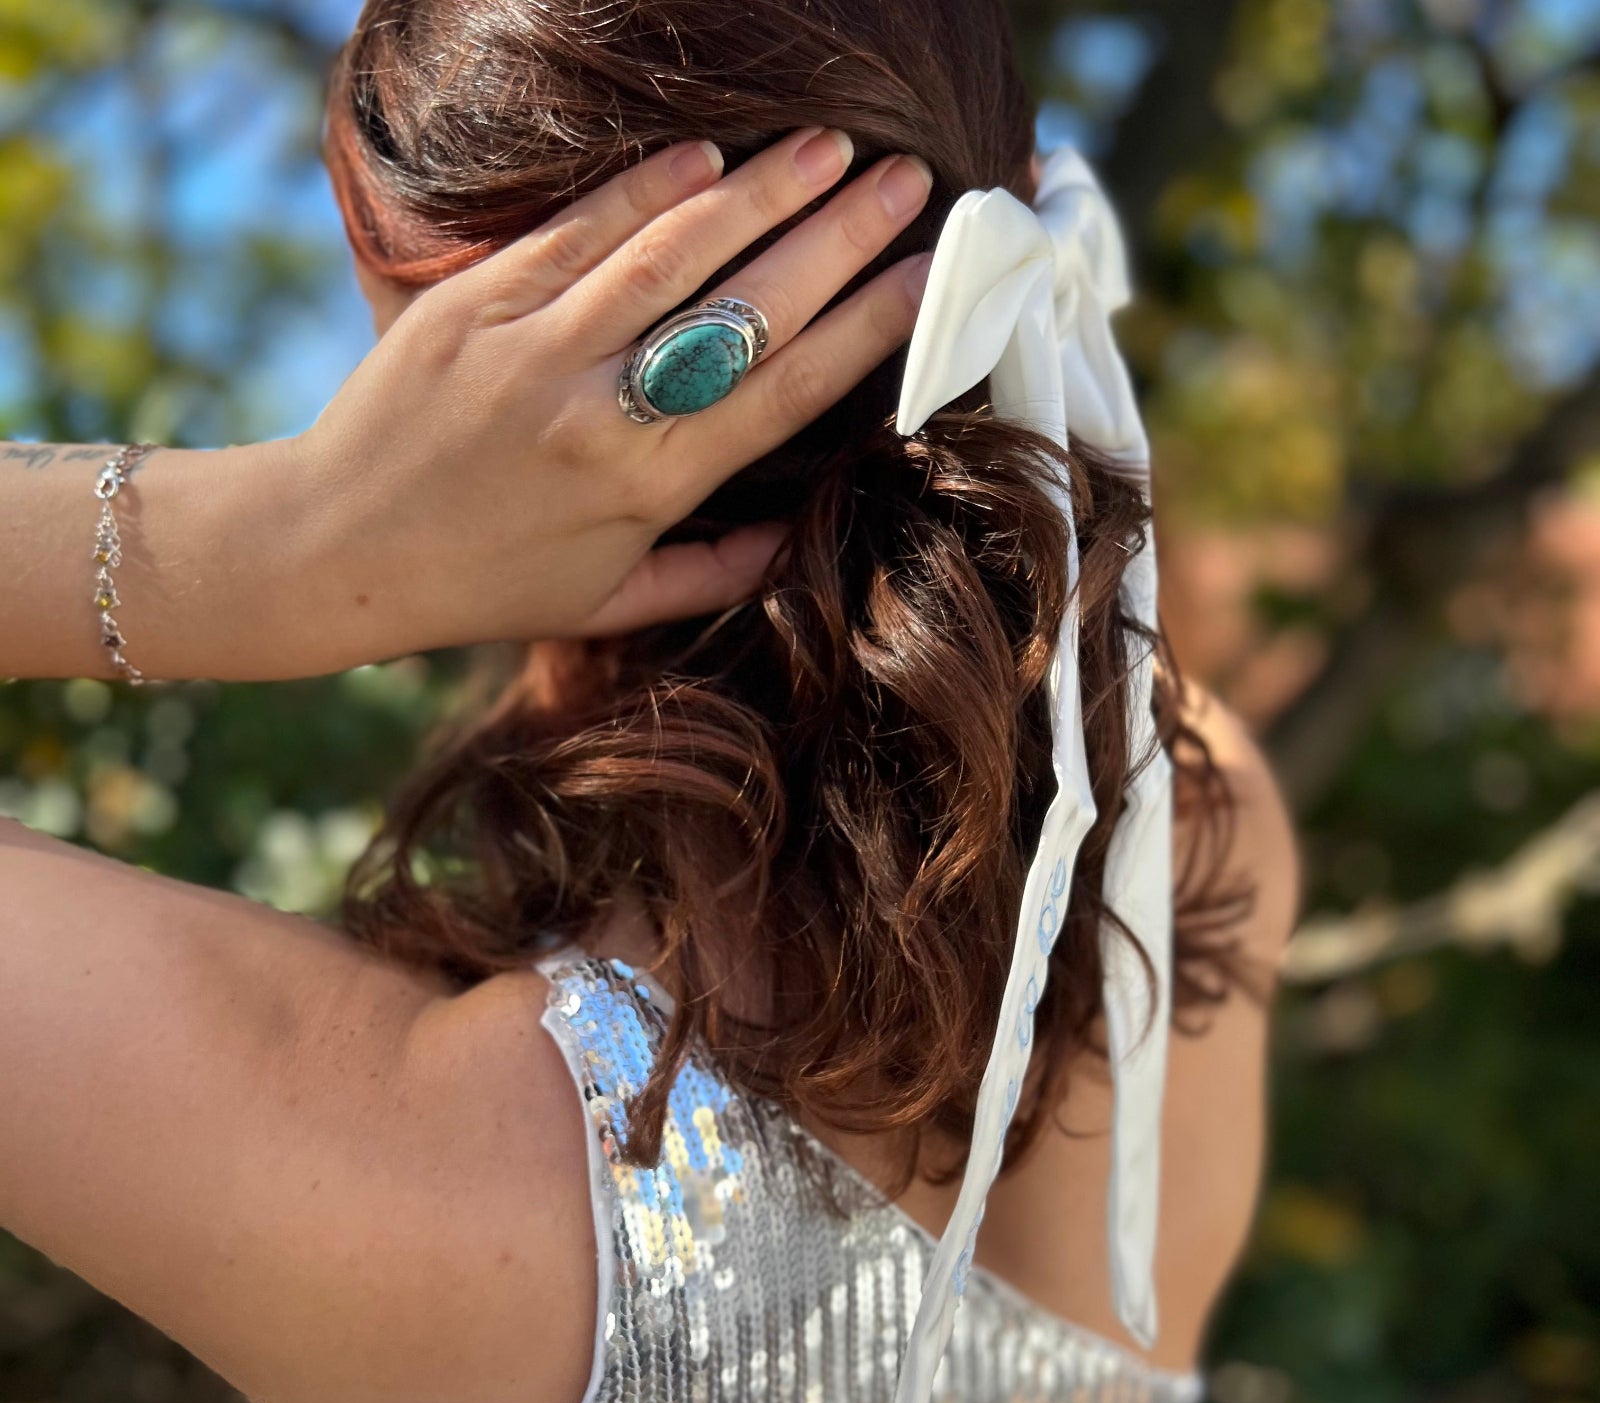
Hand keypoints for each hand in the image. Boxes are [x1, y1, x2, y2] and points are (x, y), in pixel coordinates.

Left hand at [296, 127, 933, 658]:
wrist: (333, 549)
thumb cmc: (484, 584)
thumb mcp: (608, 603)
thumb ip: (712, 573)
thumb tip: (797, 537)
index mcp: (645, 489)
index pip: (784, 393)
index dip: (867, 328)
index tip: (928, 279)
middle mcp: (600, 413)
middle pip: (747, 308)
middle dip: (841, 237)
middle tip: (906, 182)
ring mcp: (533, 347)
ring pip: (672, 251)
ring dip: (762, 189)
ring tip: (829, 147)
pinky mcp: (473, 301)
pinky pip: (578, 230)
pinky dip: (647, 188)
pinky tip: (708, 155)